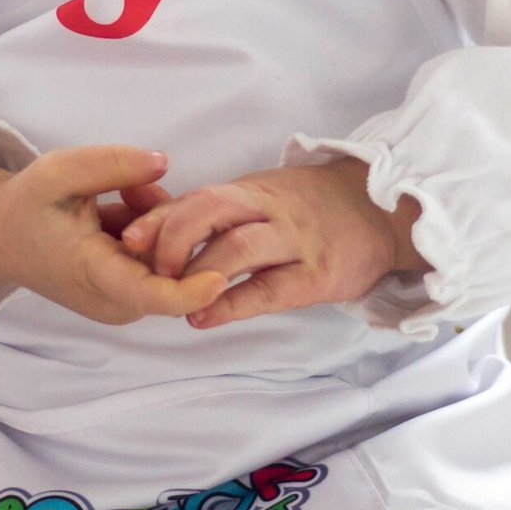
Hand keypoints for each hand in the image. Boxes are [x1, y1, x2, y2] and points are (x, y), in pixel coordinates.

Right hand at [0, 146, 229, 327]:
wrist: (0, 237)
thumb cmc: (26, 205)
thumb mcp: (60, 170)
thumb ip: (112, 165)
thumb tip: (163, 163)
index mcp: (91, 273)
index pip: (148, 294)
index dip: (190, 292)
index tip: (222, 280)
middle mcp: (111, 299)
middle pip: (169, 264)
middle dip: (164, 220)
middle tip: (127, 185)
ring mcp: (122, 302)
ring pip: (167, 260)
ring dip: (155, 222)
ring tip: (117, 194)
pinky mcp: (127, 295)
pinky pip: (158, 260)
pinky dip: (148, 231)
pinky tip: (118, 208)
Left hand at [117, 158, 423, 329]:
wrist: (382, 213)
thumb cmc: (311, 209)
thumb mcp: (264, 199)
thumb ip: (220, 214)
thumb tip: (155, 231)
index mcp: (251, 192)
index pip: (196, 197)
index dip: (159, 218)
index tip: (128, 239)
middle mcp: (269, 210)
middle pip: (211, 211)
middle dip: (172, 240)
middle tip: (152, 272)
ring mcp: (295, 241)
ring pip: (237, 247)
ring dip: (198, 273)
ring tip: (174, 297)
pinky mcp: (316, 275)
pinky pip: (268, 290)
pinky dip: (230, 305)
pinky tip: (203, 317)